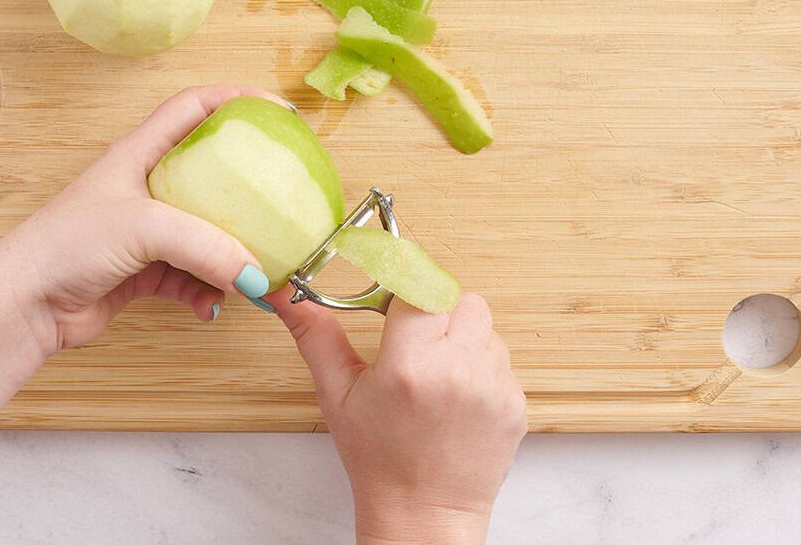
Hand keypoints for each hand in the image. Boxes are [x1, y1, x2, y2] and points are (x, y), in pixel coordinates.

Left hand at [0, 84, 282, 354]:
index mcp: (139, 153)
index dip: (236, 99)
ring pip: (206, 232)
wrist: (23, 306)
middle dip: (247, 189)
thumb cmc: (65, 246)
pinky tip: (209, 306)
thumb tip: (258, 274)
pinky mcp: (143, 272)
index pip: (193, 107)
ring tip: (254, 274)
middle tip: (282, 198)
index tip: (278, 112)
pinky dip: (206, 290)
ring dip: (231, 255)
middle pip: (210, 173)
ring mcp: (145, 231)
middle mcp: (144, 186)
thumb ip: (207, 246)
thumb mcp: (143, 228)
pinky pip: (192, 276)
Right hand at [269, 290, 526, 543]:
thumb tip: (286, 296)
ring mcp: (493, 387)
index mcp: (410, 364)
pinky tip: (457, 398)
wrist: (424, 513)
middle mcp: (457, 370)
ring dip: (463, 339)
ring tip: (437, 375)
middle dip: (437, 313)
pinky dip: (481, 368)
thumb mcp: (338, 395)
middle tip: (417, 345)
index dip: (408, 291)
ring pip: (485, 327)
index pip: (421, 286)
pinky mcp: (515, 403)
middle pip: (460, 299)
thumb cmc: (378, 459)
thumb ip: (317, 336)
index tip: (398, 303)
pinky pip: (501, 360)